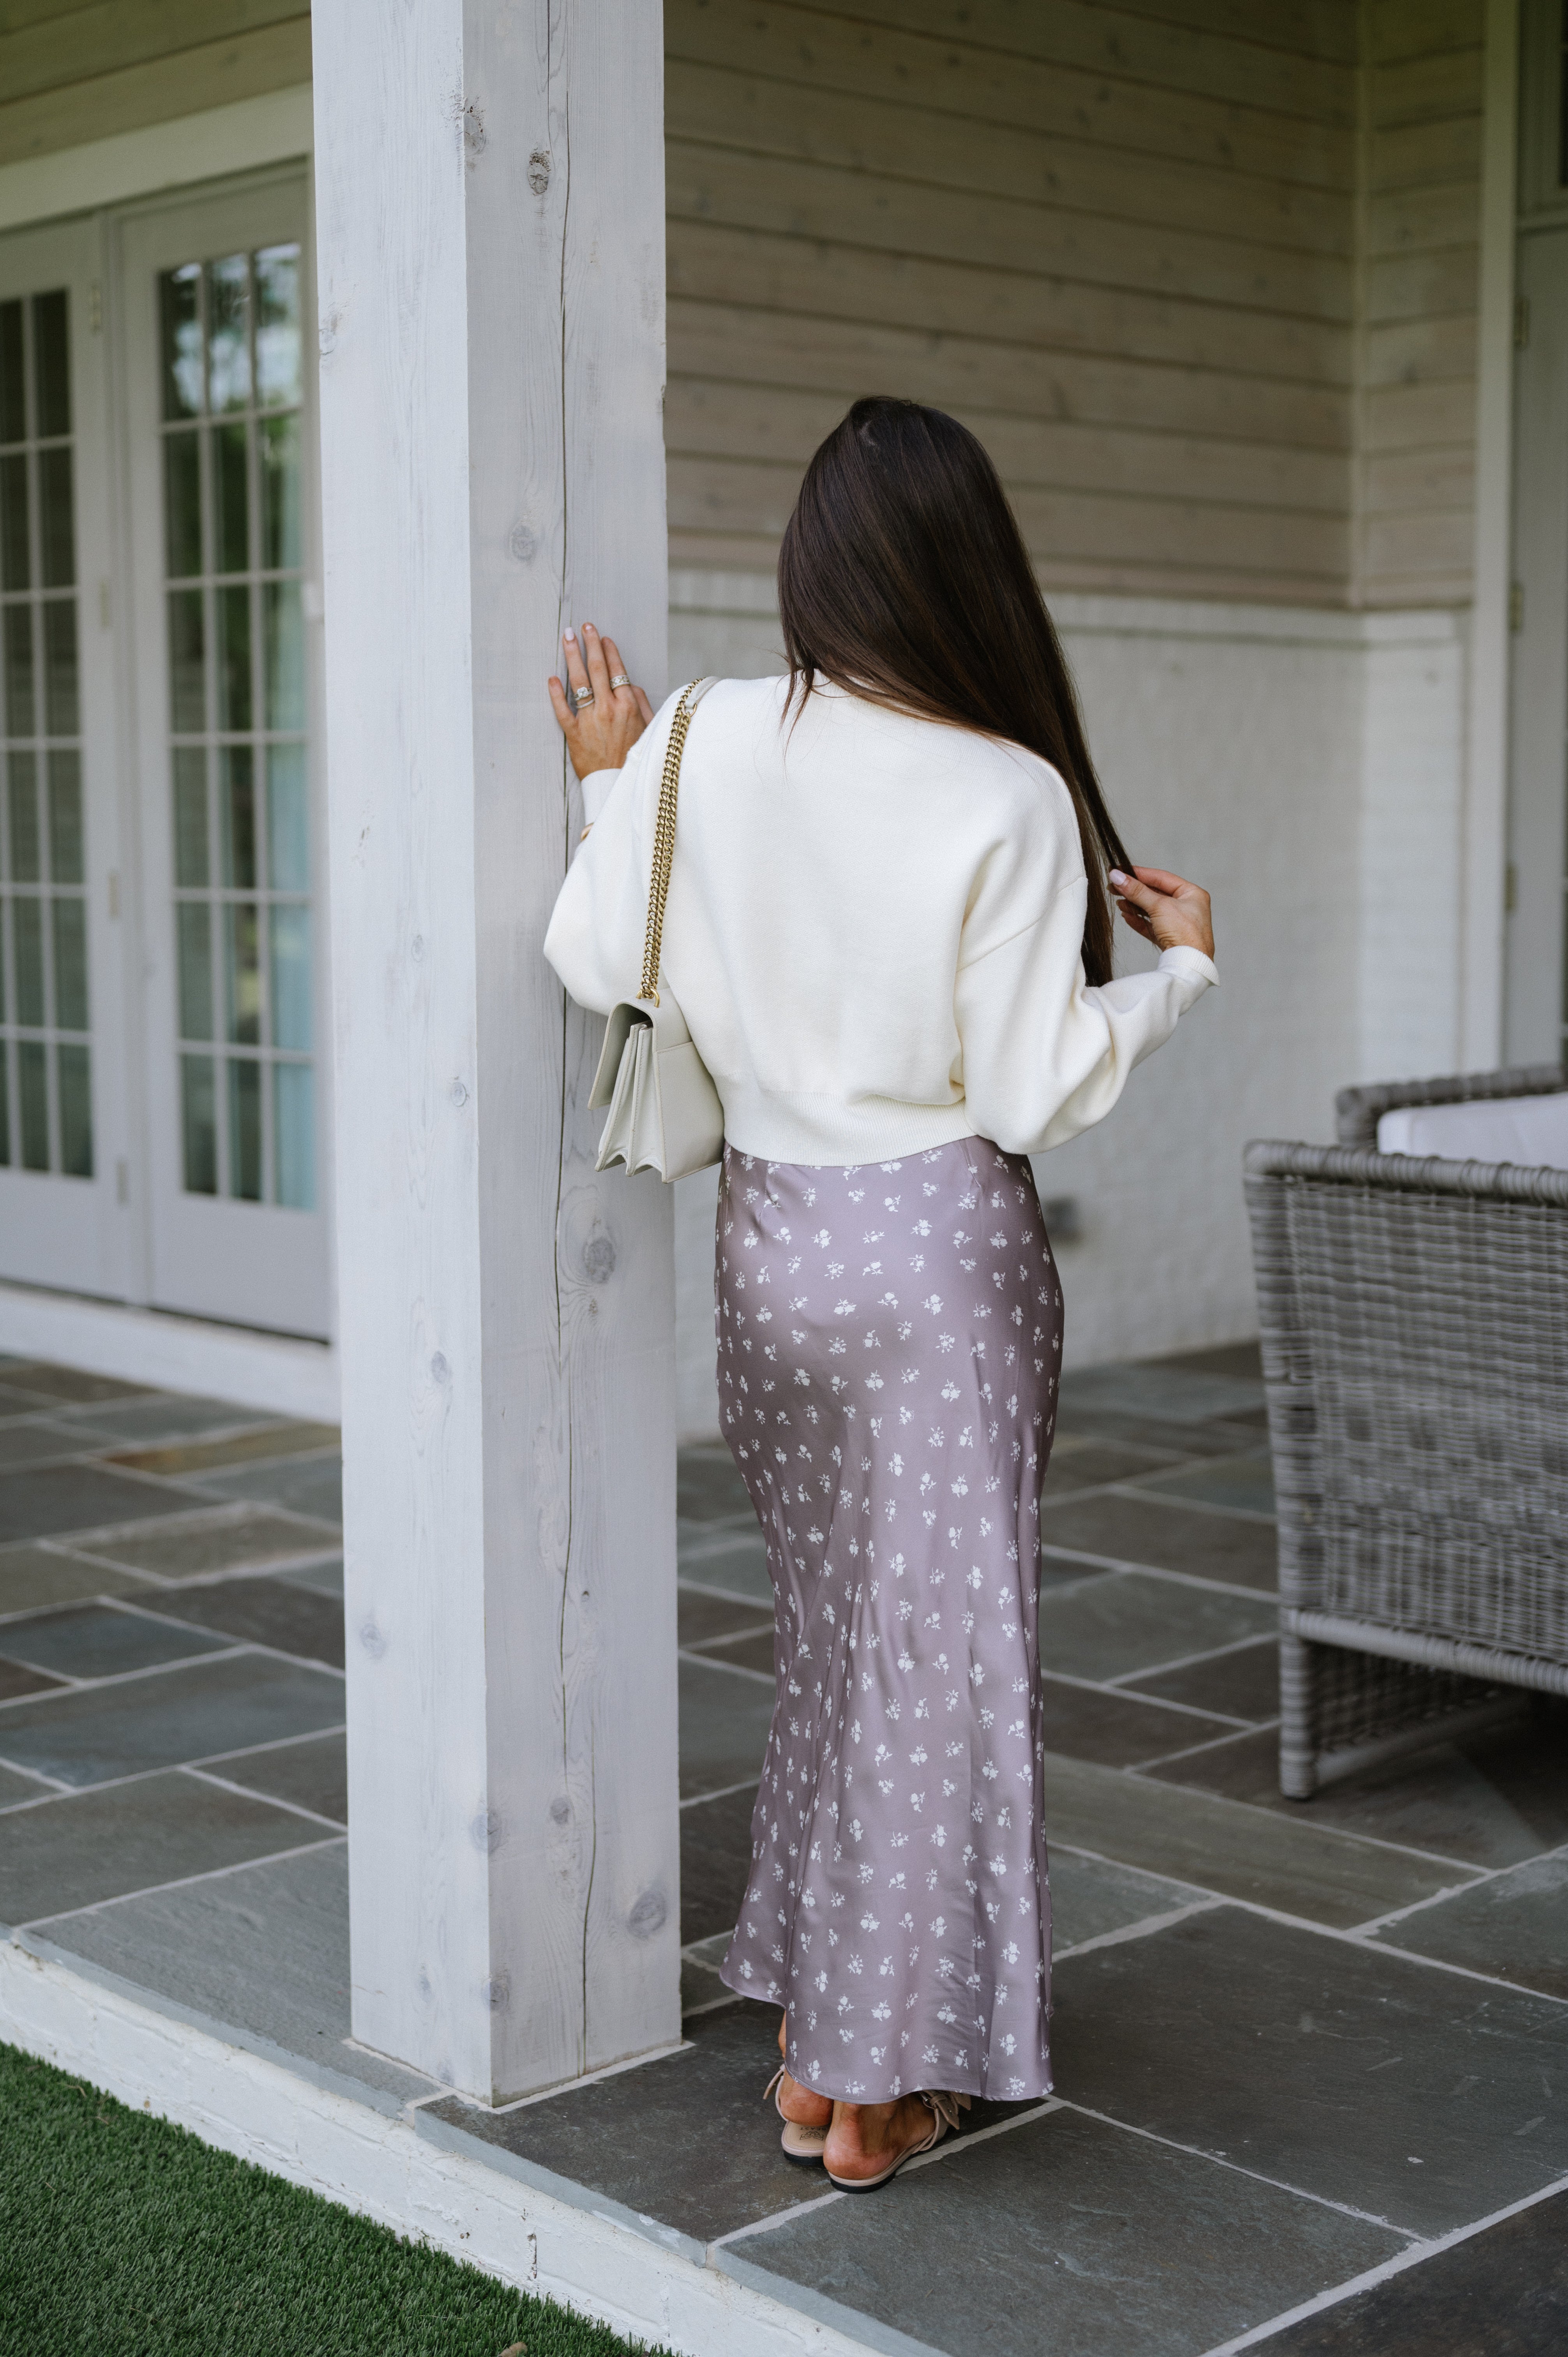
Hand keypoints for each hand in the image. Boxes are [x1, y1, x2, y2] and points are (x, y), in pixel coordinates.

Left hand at [548, 623, 653, 780]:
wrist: (620, 786)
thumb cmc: (636, 758)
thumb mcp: (649, 729)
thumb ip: (640, 704)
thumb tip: (630, 685)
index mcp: (628, 706)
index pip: (617, 671)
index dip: (609, 651)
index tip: (603, 637)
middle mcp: (608, 709)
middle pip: (597, 669)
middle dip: (590, 644)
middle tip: (583, 626)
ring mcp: (590, 721)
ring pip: (579, 682)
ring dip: (572, 657)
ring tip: (567, 639)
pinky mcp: (574, 734)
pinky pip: (563, 710)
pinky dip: (556, 694)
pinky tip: (552, 678)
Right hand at [1109, 865, 1214, 960]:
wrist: (1189, 964)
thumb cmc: (1185, 933)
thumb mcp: (1159, 906)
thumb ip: (1137, 891)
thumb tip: (1118, 877)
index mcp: (1192, 894)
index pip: (1162, 878)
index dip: (1140, 874)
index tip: (1121, 872)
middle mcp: (1187, 907)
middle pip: (1156, 894)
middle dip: (1135, 892)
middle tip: (1115, 888)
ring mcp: (1179, 924)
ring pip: (1152, 910)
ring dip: (1135, 906)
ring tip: (1119, 903)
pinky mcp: (1171, 939)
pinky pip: (1152, 926)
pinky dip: (1139, 921)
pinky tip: (1127, 917)